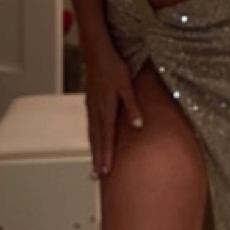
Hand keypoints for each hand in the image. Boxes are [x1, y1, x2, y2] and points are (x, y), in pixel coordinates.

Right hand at [83, 43, 142, 177]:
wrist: (96, 52)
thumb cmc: (114, 66)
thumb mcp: (127, 85)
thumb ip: (133, 106)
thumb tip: (138, 125)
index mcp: (106, 109)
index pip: (107, 138)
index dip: (106, 155)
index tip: (106, 172)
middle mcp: (96, 111)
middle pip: (97, 140)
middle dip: (97, 159)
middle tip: (96, 177)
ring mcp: (91, 107)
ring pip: (92, 134)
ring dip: (94, 150)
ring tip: (95, 165)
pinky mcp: (90, 102)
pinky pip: (90, 125)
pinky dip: (92, 137)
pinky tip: (94, 140)